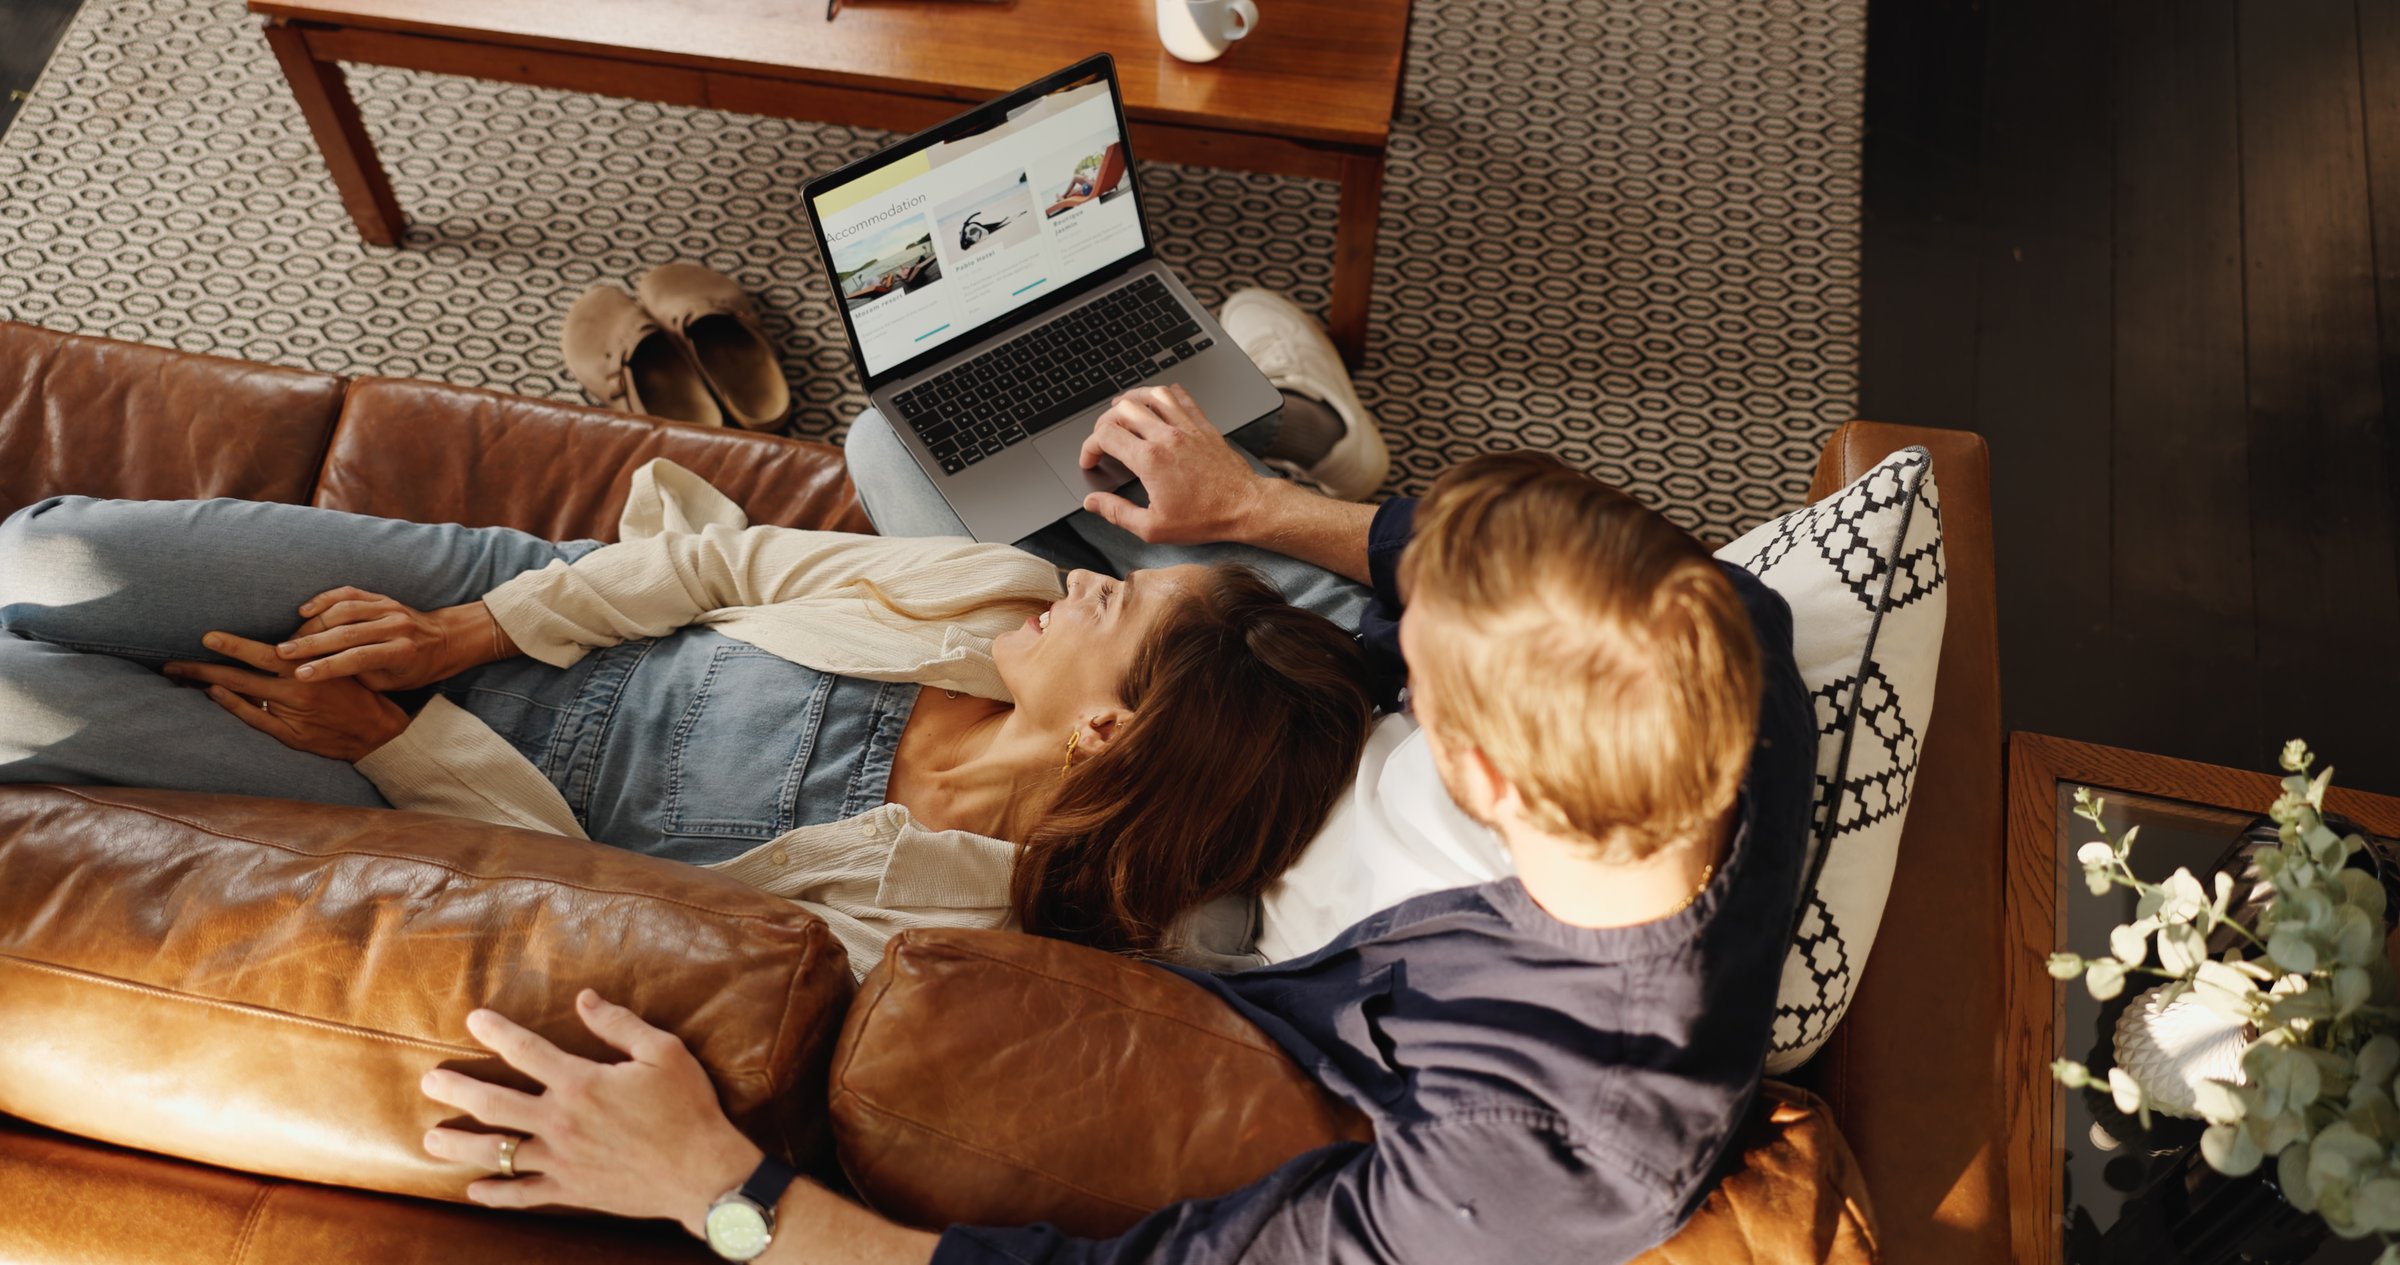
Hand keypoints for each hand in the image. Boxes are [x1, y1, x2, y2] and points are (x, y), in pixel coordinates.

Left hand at [165, 631, 410, 760]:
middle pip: (239, 675)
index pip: (260, 653)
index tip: (206, 637)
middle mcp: (297, 689)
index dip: (231, 645)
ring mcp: (292, 714)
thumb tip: (273, 644)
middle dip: (202, 668)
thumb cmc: (359, 693)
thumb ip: (307, 655)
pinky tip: (213, 696)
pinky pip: (254, 719)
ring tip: (181, 679)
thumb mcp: (337, 665)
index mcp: (309, 668)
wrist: (380, 732)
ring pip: (242, 695)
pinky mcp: (291, 735)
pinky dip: (232, 706)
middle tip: (171, 664)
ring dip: (208, 685)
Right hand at [272, 588, 513, 690]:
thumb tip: (321, 671)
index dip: (327, 667)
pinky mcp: (381, 596)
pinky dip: (324, 600)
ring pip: (343, 611)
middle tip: (281, 654)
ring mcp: (389, 607)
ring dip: (312, 624)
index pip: (357, 658)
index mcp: (401, 652)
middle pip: (346, 633)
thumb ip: (360, 675)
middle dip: (310, 644)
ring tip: (289, 638)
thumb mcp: (390, 683)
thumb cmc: (413, 669)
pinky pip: (348, 593)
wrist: (443, 640)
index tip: (299, 675)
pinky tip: (304, 611)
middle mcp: (395, 626)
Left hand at [420, 990, 764, 1238]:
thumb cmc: (688, 1108)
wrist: (703, 1173)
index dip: (496, 1032)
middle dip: (457, 1089)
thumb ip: (619, 1024)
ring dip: (459, 1144)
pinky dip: (496, 1196)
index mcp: (581, 1083)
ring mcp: (561, 1160)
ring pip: (497, 1152)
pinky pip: (523, 1195)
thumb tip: (585, 998)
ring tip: (431, 1138)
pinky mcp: (571, 1191)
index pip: (525, 1050)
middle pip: (493, 1103)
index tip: (474, 1019)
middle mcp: (561, 1122)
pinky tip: (474, 1192)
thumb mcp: (663, 1052)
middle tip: (430, 1081)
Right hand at [1076, 384, 1270, 543]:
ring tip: (1122, 411)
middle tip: (1103, 439)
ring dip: (1132, 399)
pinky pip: (1180, 396)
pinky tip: (1158, 403)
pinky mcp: (1203, 425)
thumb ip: (1117, 512)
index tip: (1091, 460)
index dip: (1089, 447)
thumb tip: (1094, 502)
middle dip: (1104, 422)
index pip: (1105, 435)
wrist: (1245, 507)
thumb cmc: (1204, 518)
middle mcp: (1166, 436)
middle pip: (1122, 410)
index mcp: (1150, 460)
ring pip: (1151, 395)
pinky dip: (1164, 394)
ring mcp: (1186, 427)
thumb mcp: (1153, 528)